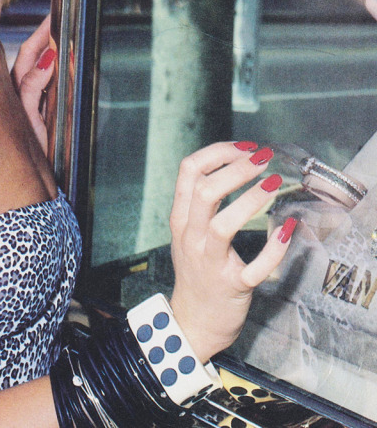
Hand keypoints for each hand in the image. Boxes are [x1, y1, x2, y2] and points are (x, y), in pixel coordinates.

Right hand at [11, 15, 55, 154]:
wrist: (51, 177)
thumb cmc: (56, 145)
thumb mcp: (62, 110)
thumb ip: (60, 86)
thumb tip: (67, 58)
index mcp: (28, 91)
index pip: (32, 56)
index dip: (41, 36)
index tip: (54, 18)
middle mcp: (19, 95)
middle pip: (26, 57)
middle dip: (40, 35)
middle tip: (55, 16)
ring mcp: (19, 106)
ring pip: (25, 69)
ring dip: (41, 48)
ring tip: (54, 30)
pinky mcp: (24, 119)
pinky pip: (29, 92)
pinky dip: (38, 75)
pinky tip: (49, 61)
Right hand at [169, 141, 294, 362]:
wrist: (194, 321)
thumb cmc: (198, 268)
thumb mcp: (189, 231)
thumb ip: (202, 201)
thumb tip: (233, 163)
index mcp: (181, 218)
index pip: (189, 171)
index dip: (218, 152)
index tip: (244, 148)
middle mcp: (191, 236)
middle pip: (205, 191)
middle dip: (236, 169)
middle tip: (263, 159)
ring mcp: (209, 262)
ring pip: (223, 226)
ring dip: (251, 200)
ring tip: (273, 183)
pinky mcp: (233, 286)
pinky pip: (254, 267)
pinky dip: (273, 249)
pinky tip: (287, 229)